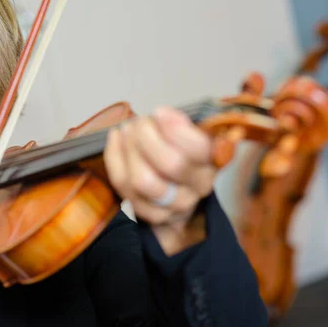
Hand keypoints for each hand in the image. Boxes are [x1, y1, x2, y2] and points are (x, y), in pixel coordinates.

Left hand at [103, 106, 216, 254]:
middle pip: (170, 164)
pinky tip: (116, 137)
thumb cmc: (181, 149)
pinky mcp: (149, 214)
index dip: (175, 129)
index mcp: (213, 161)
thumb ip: (180, 122)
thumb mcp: (190, 132)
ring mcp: (174, 206)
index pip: (199, 149)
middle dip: (147, 136)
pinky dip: (114, 156)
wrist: (177, 184)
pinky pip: (123, 185)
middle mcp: (198, 187)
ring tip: (127, 129)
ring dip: (129, 148)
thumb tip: (162, 115)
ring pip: (143, 180)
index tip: (159, 112)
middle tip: (140, 122)